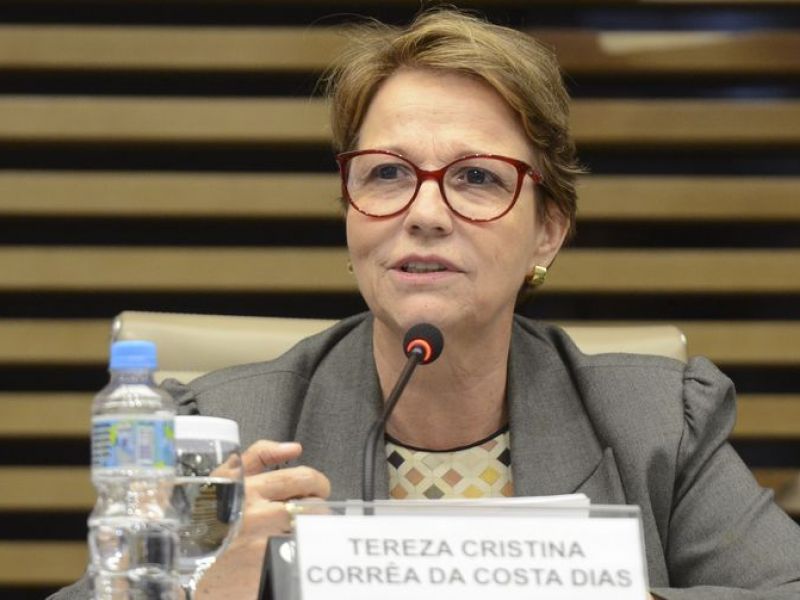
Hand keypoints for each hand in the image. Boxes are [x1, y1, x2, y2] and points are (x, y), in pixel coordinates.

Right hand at [195, 440, 330, 599]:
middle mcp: (256, 516)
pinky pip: (300, 552)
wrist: (178, 563)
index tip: (316, 488)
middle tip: (309, 510)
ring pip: (310, 530)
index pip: (303, 478)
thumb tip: (293, 448)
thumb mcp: (222, 478)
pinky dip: (300, 549)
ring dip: (309, 528)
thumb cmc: (203, 518)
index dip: (317, 483)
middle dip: (316, 506)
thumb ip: (259, 456)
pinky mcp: (266, 568)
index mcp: (248, 489)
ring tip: (296, 528)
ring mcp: (262, 545)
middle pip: (312, 505)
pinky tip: (287, 548)